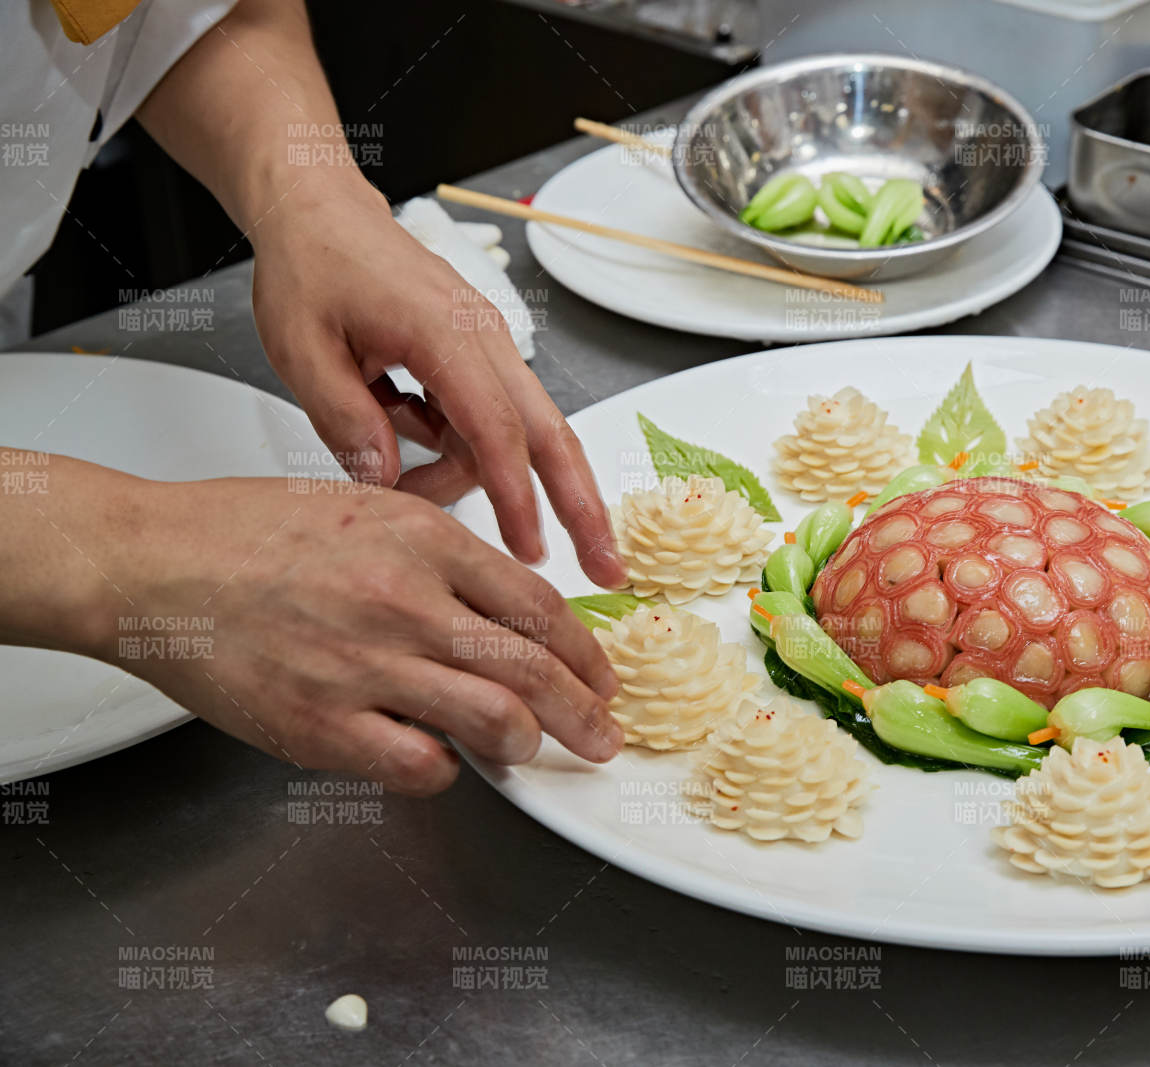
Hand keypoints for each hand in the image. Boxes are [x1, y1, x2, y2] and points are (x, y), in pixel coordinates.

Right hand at [98, 476, 622, 794]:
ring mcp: (367, 664)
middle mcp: (407, 600)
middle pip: (536, 668)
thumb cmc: (245, 532)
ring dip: (530, 744)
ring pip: (497, 720)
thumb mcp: (366, 508)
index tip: (602, 673)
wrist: (151, 561)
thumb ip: (440, 557)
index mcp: (424, 540)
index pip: (541, 604)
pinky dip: (445, 772)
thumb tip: (504, 612)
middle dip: (587, 711)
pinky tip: (440, 761)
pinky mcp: (323, 724)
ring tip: (535, 752)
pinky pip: (421, 767)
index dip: (586, 650)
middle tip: (605, 734)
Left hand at [248, 182, 623, 586]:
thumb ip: (344, 421)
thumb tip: (384, 481)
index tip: (528, 551)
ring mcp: (487, 347)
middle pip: (551, 433)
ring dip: (483, 480)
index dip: (515, 497)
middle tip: (605, 567)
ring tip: (406, 487)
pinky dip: (465, 451)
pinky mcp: (477, 358)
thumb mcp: (300, 350)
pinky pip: (490, 421)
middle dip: (581, 505)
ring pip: (518, 435)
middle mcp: (482, 338)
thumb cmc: (312, 266)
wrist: (319, 211)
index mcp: (442, 330)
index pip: (495, 429)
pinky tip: (408, 440)